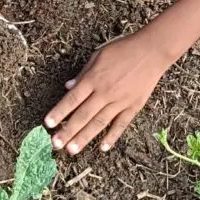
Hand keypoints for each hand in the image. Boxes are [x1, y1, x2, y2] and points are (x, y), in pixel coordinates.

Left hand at [44, 33, 168, 154]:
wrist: (152, 51)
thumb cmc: (123, 49)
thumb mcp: (99, 55)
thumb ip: (83, 73)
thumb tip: (68, 87)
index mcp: (94, 78)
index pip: (73, 99)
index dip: (59, 112)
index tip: (47, 124)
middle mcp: (105, 92)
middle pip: (83, 114)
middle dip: (68, 131)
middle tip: (55, 145)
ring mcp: (120, 101)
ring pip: (99, 123)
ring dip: (84, 137)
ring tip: (72, 150)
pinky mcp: (134, 106)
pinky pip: (121, 124)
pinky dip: (112, 136)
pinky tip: (103, 148)